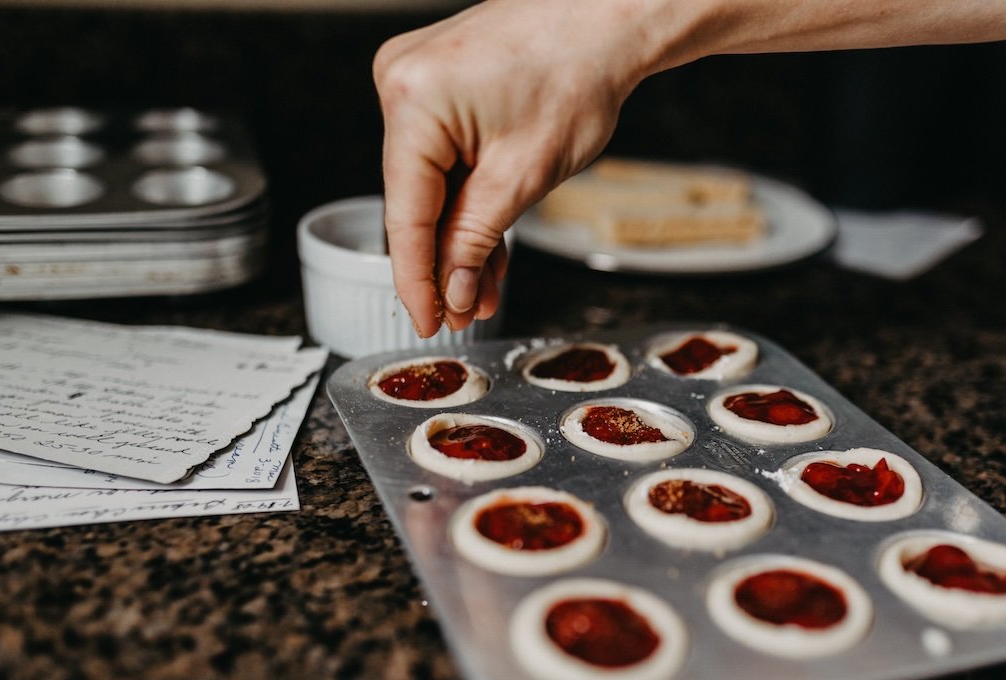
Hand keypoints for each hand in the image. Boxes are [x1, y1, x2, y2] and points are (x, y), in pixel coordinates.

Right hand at [373, 0, 647, 336]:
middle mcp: (399, 83)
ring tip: (481, 291)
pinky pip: (443, 158)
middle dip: (445, 262)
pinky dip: (466, 200)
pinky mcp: (436, 85)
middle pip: (414, 200)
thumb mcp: (524, 176)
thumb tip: (449, 291)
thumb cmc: (577, 72)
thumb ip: (476, 240)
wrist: (606, 16)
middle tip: (463, 315)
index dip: (416, 279)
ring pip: (431, 184)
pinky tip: (483, 248)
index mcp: (413, 101)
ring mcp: (415, 81)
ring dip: (458, 238)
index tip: (426, 323)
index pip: (404, 214)